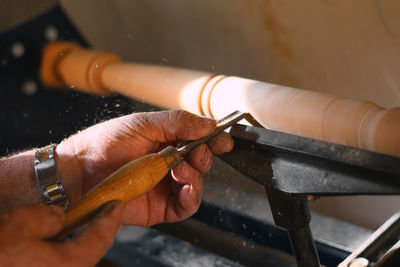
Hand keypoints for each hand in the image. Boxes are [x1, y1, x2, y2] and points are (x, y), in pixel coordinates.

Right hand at [0, 202, 122, 266]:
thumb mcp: (18, 225)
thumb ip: (47, 217)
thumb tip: (58, 217)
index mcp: (70, 266)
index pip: (100, 237)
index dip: (110, 218)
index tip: (116, 204)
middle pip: (90, 252)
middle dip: (98, 232)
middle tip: (102, 213)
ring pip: (74, 261)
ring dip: (79, 243)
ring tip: (78, 224)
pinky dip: (61, 254)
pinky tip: (51, 243)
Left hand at [56, 110, 233, 225]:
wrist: (78, 171)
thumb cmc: (105, 143)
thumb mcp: (142, 123)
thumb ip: (177, 122)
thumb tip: (208, 123)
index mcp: (167, 141)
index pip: (199, 140)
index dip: (214, 139)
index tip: (224, 139)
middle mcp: (169, 164)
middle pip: (201, 163)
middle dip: (204, 157)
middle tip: (195, 152)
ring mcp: (165, 186)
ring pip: (197, 185)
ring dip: (196, 177)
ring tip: (179, 169)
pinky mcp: (160, 207)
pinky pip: (186, 206)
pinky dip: (191, 197)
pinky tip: (184, 187)